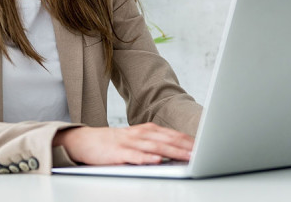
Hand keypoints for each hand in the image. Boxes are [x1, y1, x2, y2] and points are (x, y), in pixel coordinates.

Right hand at [52, 122, 193, 165]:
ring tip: (187, 157)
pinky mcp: (117, 153)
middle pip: (167, 139)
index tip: (205, 146)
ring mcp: (129, 142)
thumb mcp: (136, 140)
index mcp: (146, 130)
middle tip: (202, 152)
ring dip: (172, 152)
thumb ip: (155, 144)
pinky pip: (134, 156)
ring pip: (154, 147)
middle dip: (185, 146)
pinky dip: (146, 158)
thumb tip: (178, 151)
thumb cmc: (113, 143)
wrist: (85, 141)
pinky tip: (156, 161)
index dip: (188, 140)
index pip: (172, 135)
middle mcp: (140, 134)